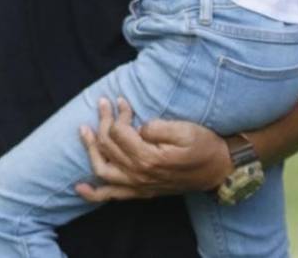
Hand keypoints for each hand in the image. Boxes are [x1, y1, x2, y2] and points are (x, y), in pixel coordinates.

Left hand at [74, 97, 230, 201]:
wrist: (218, 170)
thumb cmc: (203, 146)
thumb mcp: (184, 129)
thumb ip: (157, 127)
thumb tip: (138, 127)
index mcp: (147, 158)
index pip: (119, 132)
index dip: (118, 113)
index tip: (121, 100)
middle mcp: (138, 175)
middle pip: (107, 146)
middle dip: (103, 121)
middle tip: (104, 103)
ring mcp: (138, 186)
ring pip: (102, 169)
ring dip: (90, 149)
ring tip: (84, 130)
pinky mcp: (140, 192)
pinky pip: (110, 196)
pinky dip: (93, 193)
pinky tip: (79, 187)